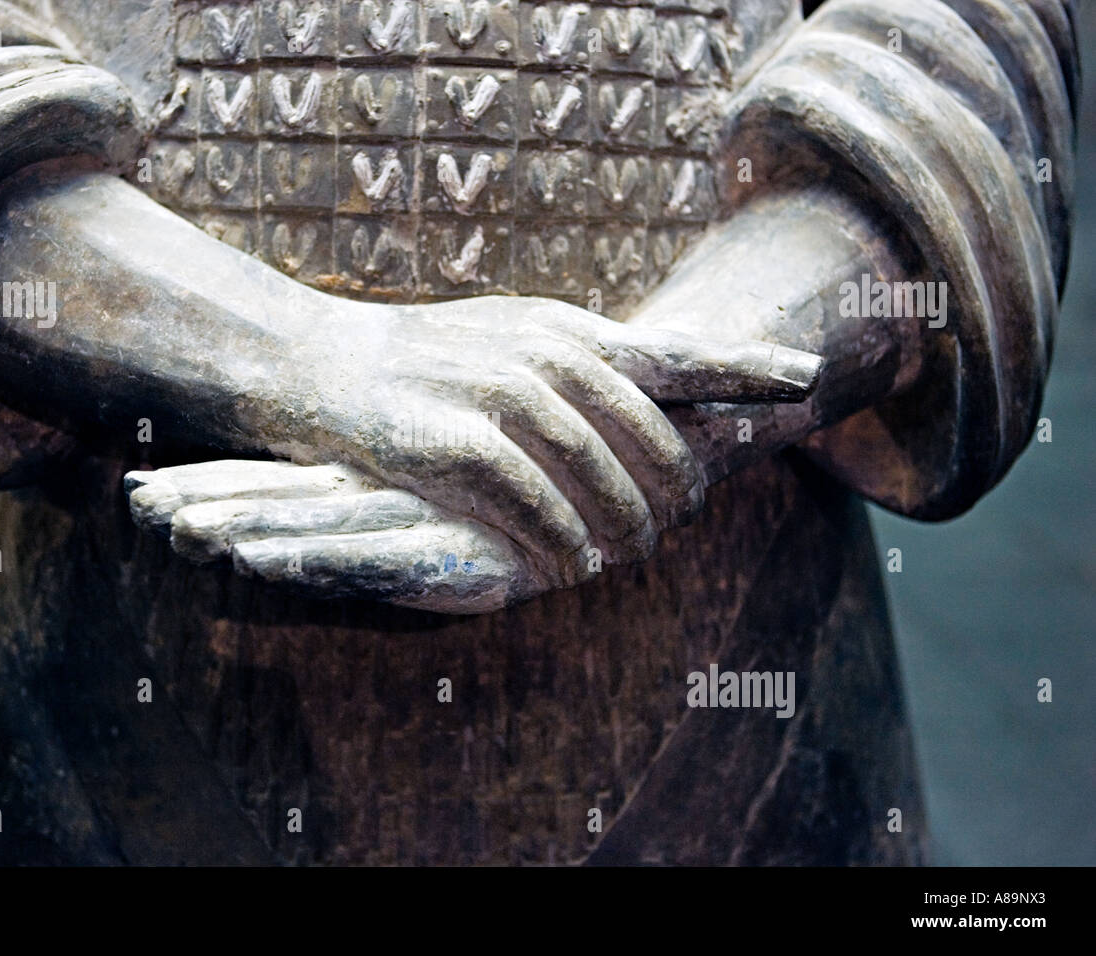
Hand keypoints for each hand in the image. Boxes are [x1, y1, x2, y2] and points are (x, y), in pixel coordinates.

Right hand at [128, 294, 820, 610]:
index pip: (674, 349)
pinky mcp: (445, 439)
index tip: (806, 379)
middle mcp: (538, 352)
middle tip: (673, 529)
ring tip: (629, 555)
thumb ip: (577, 368)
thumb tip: (654, 404)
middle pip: (646, 431)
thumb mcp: (507, 340)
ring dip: (622, 524)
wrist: (309, 365)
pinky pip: (528, 501)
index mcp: (563, 328)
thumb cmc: (418, 364)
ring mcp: (492, 392)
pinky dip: (558, 537)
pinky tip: (570, 565)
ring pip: (594, 471)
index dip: (745, 367)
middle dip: (672, 489)